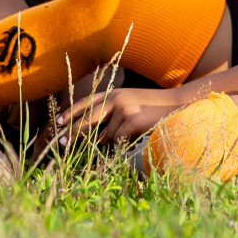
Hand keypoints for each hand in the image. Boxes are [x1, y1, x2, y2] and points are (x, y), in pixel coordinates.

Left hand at [54, 86, 185, 144]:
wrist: (178, 103)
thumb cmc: (154, 108)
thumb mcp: (131, 105)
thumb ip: (114, 115)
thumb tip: (98, 139)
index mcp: (113, 93)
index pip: (86, 103)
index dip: (71, 113)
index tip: (58, 123)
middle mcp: (115, 99)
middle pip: (87, 119)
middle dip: (73, 132)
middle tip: (61, 143)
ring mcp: (123, 109)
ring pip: (106, 135)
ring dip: (114, 141)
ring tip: (133, 133)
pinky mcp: (132, 121)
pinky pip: (119, 140)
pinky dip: (125, 144)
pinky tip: (138, 136)